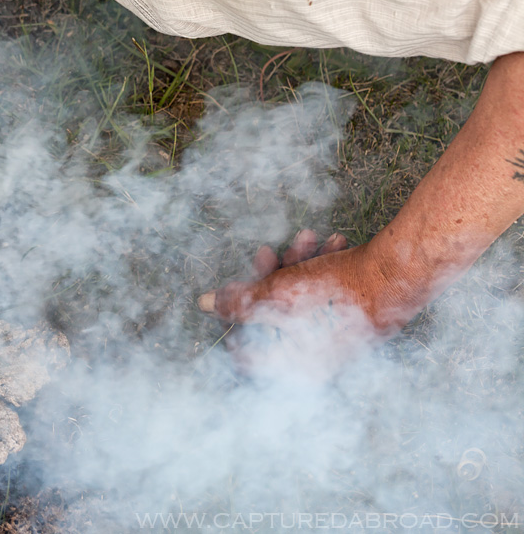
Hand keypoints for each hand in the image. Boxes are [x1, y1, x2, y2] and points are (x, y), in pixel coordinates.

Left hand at [198, 230, 402, 377]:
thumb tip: (203, 305)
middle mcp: (314, 361)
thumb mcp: (275, 294)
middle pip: (272, 320)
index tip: (233, 292)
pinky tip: (333, 243)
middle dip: (269, 279)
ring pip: (299, 301)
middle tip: (267, 253)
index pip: (245, 351)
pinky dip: (322, 270)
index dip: (232, 317)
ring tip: (309, 237)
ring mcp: (334, 343)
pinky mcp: (351, 322)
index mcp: (292, 367)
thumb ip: (236, 303)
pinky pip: (324, 298)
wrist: (402, 274)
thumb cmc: (336, 290)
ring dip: (298, 265)